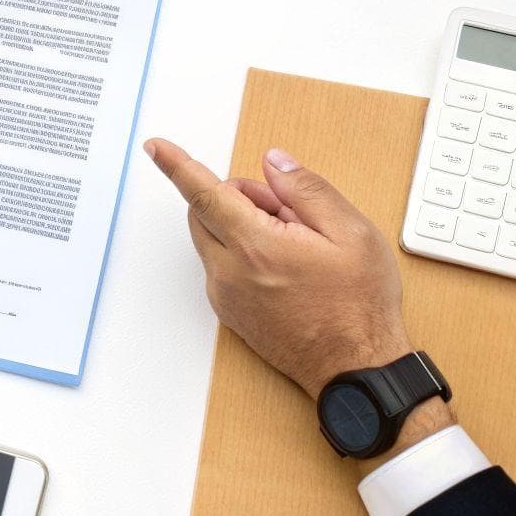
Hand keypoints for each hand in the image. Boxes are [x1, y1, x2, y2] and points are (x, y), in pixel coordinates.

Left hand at [143, 138, 415, 398]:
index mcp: (256, 246)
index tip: (155, 146)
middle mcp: (229, 272)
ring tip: (294, 244)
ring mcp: (225, 294)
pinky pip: (220, 265)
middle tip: (285, 211)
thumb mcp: (352, 233)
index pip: (203, 193)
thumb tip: (272, 163)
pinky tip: (284, 268)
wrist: (355, 369)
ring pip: (211, 238)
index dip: (177, 165)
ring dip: (239, 225)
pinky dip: (241, 253)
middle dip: (236, 197)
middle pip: (204, 212)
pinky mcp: (228, 310)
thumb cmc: (359, 306)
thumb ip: (306, 189)